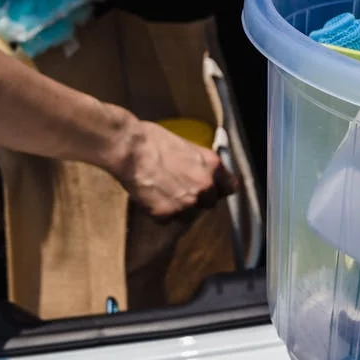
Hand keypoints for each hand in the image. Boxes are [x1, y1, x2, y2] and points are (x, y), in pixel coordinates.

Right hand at [115, 119, 238, 218]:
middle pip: (209, 204)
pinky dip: (159, 213)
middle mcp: (204, 186)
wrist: (129, 148)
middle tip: (179, 189)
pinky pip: (167, 220)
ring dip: (178, 209)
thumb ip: (200, 163)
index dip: (219, 189)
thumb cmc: (153, 139)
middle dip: (197, 199)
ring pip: (189, 215)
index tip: (213, 190)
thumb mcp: (187, 145)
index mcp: (212, 166)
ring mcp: (186, 202)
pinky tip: (150, 198)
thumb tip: (203, 172)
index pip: (230, 188)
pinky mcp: (166, 213)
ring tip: (162, 194)